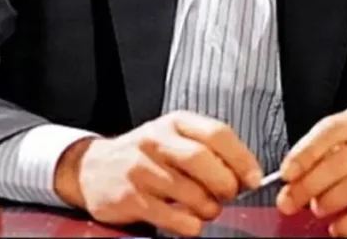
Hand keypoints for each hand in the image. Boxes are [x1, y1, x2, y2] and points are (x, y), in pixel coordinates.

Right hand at [53, 111, 262, 235]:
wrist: (93, 168)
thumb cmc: (145, 155)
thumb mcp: (173, 138)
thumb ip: (207, 150)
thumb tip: (246, 175)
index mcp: (174, 122)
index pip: (217, 133)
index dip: (241, 159)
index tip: (253, 178)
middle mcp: (156, 141)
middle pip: (203, 161)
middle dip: (225, 185)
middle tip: (228, 195)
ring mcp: (140, 169)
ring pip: (190, 193)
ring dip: (208, 208)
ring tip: (207, 209)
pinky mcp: (130, 197)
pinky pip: (171, 216)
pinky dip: (189, 225)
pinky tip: (190, 223)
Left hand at [276, 104, 346, 236]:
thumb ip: (320, 157)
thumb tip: (290, 181)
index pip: (330, 130)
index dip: (304, 153)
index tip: (287, 174)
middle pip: (340, 160)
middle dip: (309, 184)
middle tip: (291, 200)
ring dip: (328, 201)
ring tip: (317, 209)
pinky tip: (337, 227)